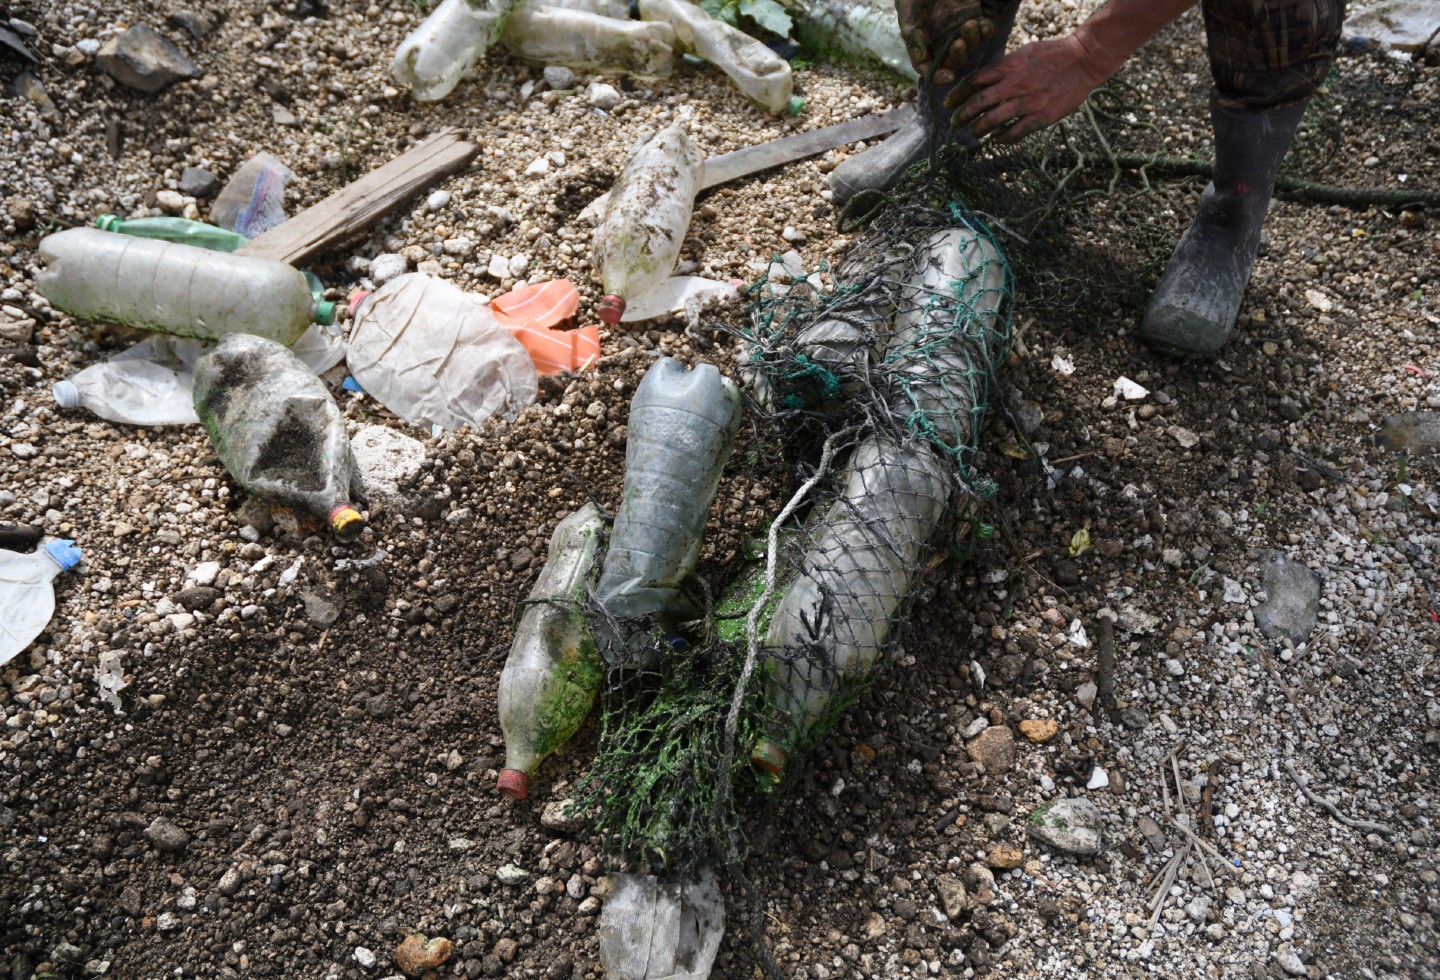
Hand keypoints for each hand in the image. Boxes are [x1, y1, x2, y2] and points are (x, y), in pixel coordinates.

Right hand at [895, 0, 993, 82]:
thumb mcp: (908, 12)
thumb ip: (913, 35)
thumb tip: (922, 59)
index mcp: (923, 43)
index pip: (928, 68)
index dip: (938, 75)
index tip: (949, 76)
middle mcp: (941, 41)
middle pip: (953, 61)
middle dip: (958, 55)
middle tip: (959, 42)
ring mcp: (958, 31)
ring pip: (970, 47)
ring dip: (972, 41)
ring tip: (970, 25)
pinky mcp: (973, 18)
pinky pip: (983, 33)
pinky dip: (986, 32)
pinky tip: (984, 24)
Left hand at [945, 35, 1110, 143]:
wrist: (1084, 59)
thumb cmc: (1053, 55)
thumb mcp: (1024, 53)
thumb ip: (1004, 67)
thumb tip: (984, 80)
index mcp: (1009, 66)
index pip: (974, 81)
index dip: (958, 93)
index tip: (949, 103)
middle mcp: (1015, 84)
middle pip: (979, 102)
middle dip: (963, 115)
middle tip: (955, 123)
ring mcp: (1028, 101)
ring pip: (994, 120)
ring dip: (980, 129)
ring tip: (974, 133)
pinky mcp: (1042, 116)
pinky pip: (1016, 132)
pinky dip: (1003, 138)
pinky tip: (997, 140)